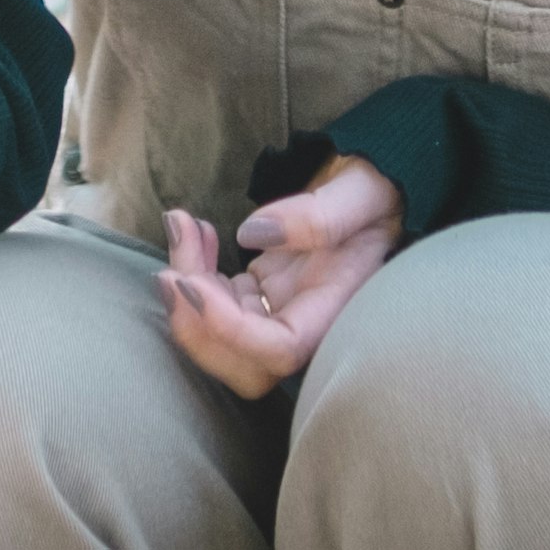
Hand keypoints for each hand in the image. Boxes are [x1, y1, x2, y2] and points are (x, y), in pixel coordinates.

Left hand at [155, 156, 403, 398]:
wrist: (377, 183)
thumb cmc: (379, 186)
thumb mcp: (362, 191)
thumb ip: (319, 215)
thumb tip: (254, 233)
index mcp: (338, 307)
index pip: (279, 349)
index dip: (229, 329)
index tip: (190, 283)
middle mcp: (308, 321)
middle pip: (244, 366)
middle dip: (197, 328)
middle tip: (170, 272)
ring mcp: (282, 310)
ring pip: (222, 335)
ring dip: (188, 290)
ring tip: (181, 225)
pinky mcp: (263, 293)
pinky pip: (218, 301)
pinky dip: (194, 271)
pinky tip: (196, 228)